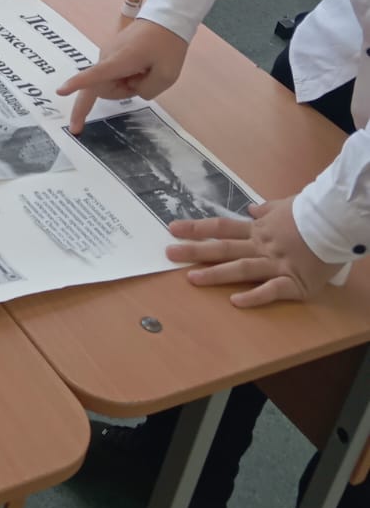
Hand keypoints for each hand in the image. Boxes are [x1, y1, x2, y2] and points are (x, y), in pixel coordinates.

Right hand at [58, 18, 187, 133]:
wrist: (167, 18)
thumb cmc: (167, 43)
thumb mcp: (167, 75)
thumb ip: (148, 91)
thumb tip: (133, 89)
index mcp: (119, 61)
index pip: (93, 75)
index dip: (76, 84)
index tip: (60, 91)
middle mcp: (107, 57)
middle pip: (102, 89)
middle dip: (121, 93)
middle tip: (146, 78)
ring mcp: (107, 55)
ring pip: (108, 83)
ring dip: (127, 84)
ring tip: (146, 69)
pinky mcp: (111, 54)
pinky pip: (113, 75)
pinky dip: (127, 77)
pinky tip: (142, 66)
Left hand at [165, 198, 342, 306]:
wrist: (337, 222)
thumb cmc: (312, 214)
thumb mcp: (286, 206)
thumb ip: (267, 210)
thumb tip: (252, 208)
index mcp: (259, 229)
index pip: (222, 227)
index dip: (196, 228)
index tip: (173, 229)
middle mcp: (262, 246)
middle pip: (223, 248)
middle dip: (195, 251)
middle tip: (169, 254)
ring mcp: (276, 263)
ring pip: (241, 268)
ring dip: (216, 273)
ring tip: (192, 278)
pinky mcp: (294, 281)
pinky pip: (272, 290)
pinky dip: (254, 296)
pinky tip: (236, 302)